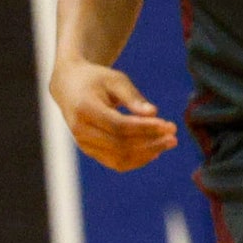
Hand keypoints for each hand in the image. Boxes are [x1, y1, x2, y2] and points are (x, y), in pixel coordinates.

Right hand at [50, 61, 178, 171]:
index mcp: (85, 109)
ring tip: (168, 143)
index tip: (169, 125)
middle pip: (120, 145)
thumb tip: (154, 113)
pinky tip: (155, 151)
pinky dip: (138, 160)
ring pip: (120, 158)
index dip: (146, 128)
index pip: (119, 126)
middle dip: (151, 142)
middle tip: (174, 135)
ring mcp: (84, 144)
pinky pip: (116, 163)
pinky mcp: (90, 151)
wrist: (69, 87)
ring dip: (147, 153)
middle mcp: (81, 130)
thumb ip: (133, 97)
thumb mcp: (115, 80)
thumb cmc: (96, 80)